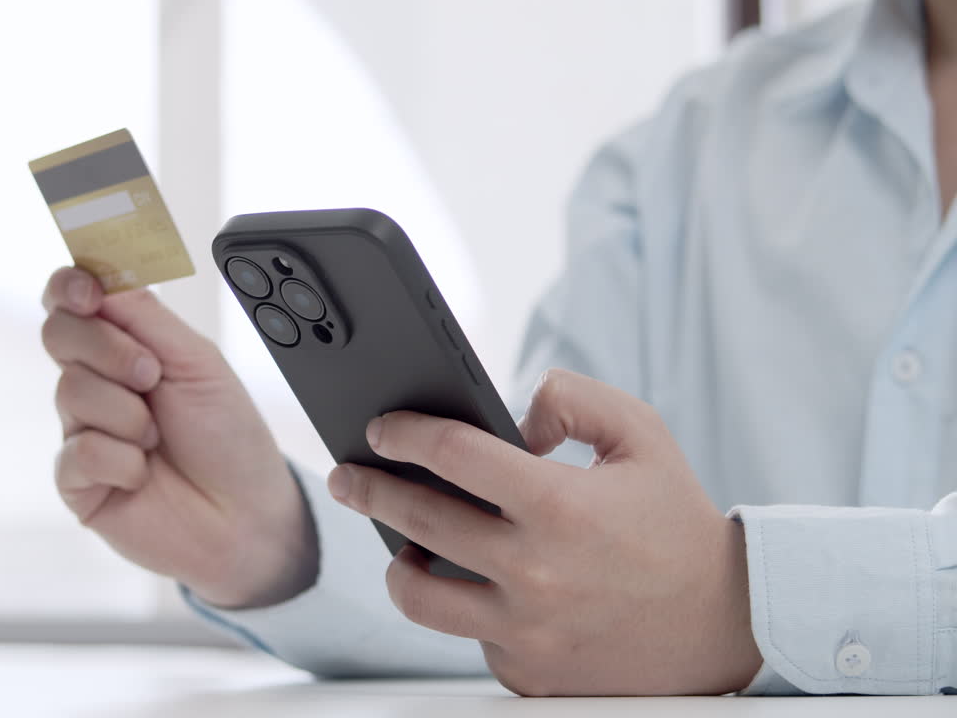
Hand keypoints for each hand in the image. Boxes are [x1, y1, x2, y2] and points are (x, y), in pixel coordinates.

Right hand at [41, 267, 315, 607]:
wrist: (246, 514)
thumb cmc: (228, 437)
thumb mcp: (198, 363)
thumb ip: (145, 317)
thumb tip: (97, 274)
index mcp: (125, 345)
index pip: (72, 299)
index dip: (70, 286)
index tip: (89, 293)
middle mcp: (96, 381)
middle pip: (58, 333)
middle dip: (109, 349)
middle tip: (152, 376)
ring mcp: (82, 429)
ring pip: (71, 391)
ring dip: (129, 414)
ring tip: (159, 438)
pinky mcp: (77, 481)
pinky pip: (78, 451)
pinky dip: (122, 460)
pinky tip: (143, 474)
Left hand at [326, 369, 760, 695]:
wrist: (723, 623)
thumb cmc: (675, 524)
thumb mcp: (640, 435)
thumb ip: (572, 399)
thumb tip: (512, 417)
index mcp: (558, 505)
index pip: (452, 455)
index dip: (404, 434)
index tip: (382, 430)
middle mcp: (533, 571)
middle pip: (416, 520)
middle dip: (367, 489)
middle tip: (348, 477)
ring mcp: (525, 629)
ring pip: (418, 594)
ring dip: (395, 562)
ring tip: (397, 543)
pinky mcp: (525, 671)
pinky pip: (468, 633)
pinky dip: (465, 607)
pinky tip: (474, 586)